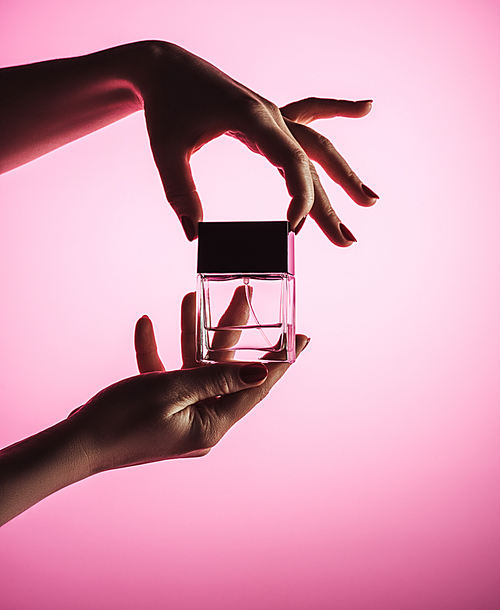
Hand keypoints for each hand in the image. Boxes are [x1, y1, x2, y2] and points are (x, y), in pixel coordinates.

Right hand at [73, 293, 308, 472]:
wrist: (75, 444)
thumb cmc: (123, 419)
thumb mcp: (173, 391)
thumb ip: (217, 379)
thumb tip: (259, 375)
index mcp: (212, 424)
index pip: (256, 387)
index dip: (281, 361)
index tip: (304, 338)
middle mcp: (201, 419)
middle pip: (225, 367)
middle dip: (231, 329)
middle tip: (245, 294)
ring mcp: (179, 412)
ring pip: (195, 364)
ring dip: (191, 332)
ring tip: (193, 297)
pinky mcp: (158, 405)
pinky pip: (165, 373)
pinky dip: (156, 350)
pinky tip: (146, 323)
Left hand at [139, 42, 377, 245]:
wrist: (164, 66)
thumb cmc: (165, 106)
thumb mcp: (166, 150)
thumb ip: (180, 193)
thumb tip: (194, 237)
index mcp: (253, 119)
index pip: (292, 163)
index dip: (301, 198)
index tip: (294, 228)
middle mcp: (271, 116)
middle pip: (312, 162)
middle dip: (332, 203)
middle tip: (348, 241)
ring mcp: (273, 114)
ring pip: (317, 145)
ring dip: (344, 174)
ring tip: (370, 201)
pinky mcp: (268, 115)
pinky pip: (311, 112)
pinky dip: (338, 111)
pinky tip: (366, 109)